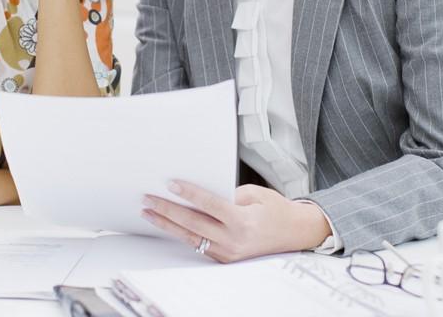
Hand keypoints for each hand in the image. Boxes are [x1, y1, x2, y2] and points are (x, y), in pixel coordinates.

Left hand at [141, 181, 330, 262]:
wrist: (294, 233)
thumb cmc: (276, 210)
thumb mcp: (255, 194)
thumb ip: (228, 194)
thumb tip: (198, 193)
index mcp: (243, 221)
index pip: (209, 205)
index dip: (188, 194)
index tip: (170, 184)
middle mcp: (234, 240)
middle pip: (193, 224)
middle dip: (167, 210)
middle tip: (148, 199)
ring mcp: (228, 252)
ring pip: (190, 237)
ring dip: (167, 224)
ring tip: (148, 212)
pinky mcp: (225, 258)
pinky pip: (198, 245)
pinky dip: (181, 233)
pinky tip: (167, 225)